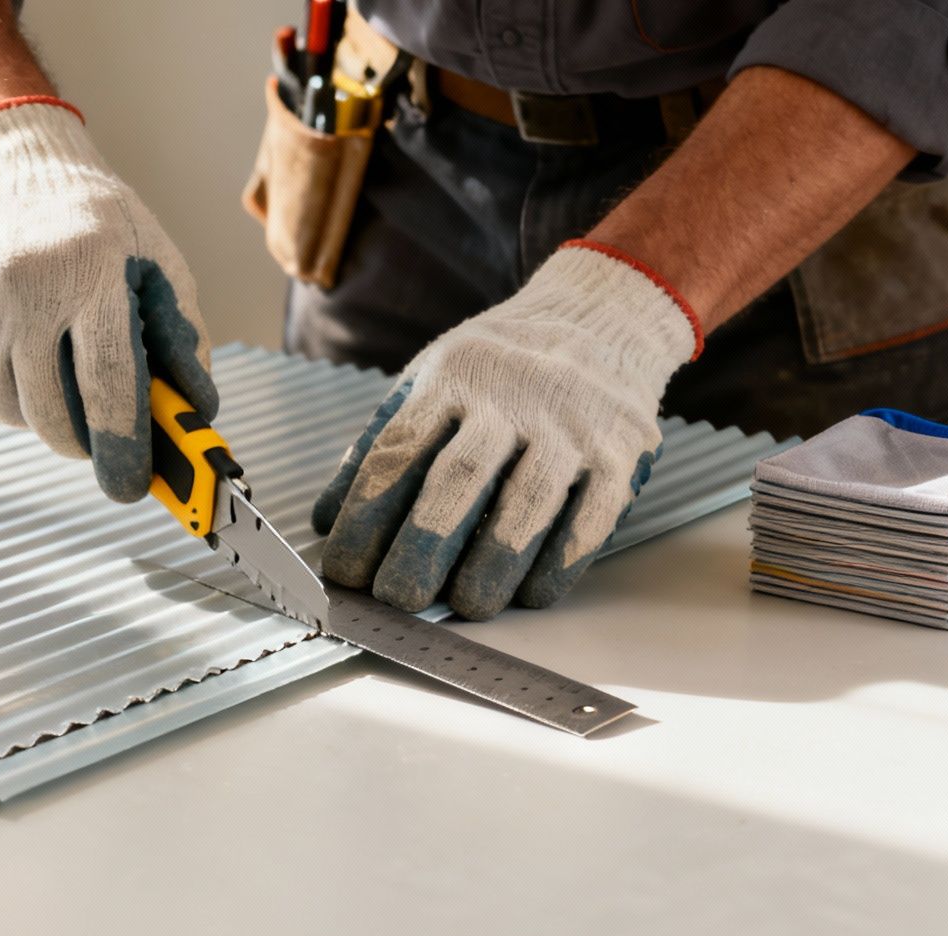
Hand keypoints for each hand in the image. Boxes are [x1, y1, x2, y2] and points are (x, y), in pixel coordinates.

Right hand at [0, 99, 215, 501]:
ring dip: (39, 413)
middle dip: (81, 442)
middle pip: (51, 412)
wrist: (10, 170)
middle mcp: (23, 288)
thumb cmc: (97, 222)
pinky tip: (18, 353)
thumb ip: (181, 337)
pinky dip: (0, 390)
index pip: (106, 384)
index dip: (122, 445)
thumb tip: (193, 413)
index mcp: (90, 272)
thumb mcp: (157, 262)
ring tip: (57, 372)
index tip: (131, 484)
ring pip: (9, 410)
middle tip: (99, 437)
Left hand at [312, 243, 700, 617]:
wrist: (603, 317)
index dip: (366, 518)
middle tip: (397, 597)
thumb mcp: (432, 376)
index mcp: (454, 374)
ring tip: (464, 606)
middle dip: (423, 548)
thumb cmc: (499, 365)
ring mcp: (572, 425)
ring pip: (526, 506)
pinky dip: (555, 565)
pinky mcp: (621, 455)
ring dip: (490, 568)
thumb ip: (381, 443)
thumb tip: (326, 520)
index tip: (346, 570)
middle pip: (459, 480)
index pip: (398, 452)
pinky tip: (528, 593)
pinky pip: (587, 520)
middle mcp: (514, 395)